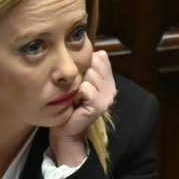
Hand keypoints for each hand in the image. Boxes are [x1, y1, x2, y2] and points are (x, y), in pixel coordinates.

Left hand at [50, 50, 115, 165]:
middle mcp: (112, 86)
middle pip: (94, 62)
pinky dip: (77, 93)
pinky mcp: (100, 105)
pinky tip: (75, 102)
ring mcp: (108, 96)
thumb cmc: (68, 103)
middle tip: (76, 90)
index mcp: (108, 79)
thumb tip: (88, 48)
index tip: (79, 80)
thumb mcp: (78, 81)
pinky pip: (86, 88)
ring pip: (90, 73)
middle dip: (81, 73)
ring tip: (75, 96)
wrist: (65, 130)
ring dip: (77, 83)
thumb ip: (85, 66)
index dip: (85, 64)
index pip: (100, 56)